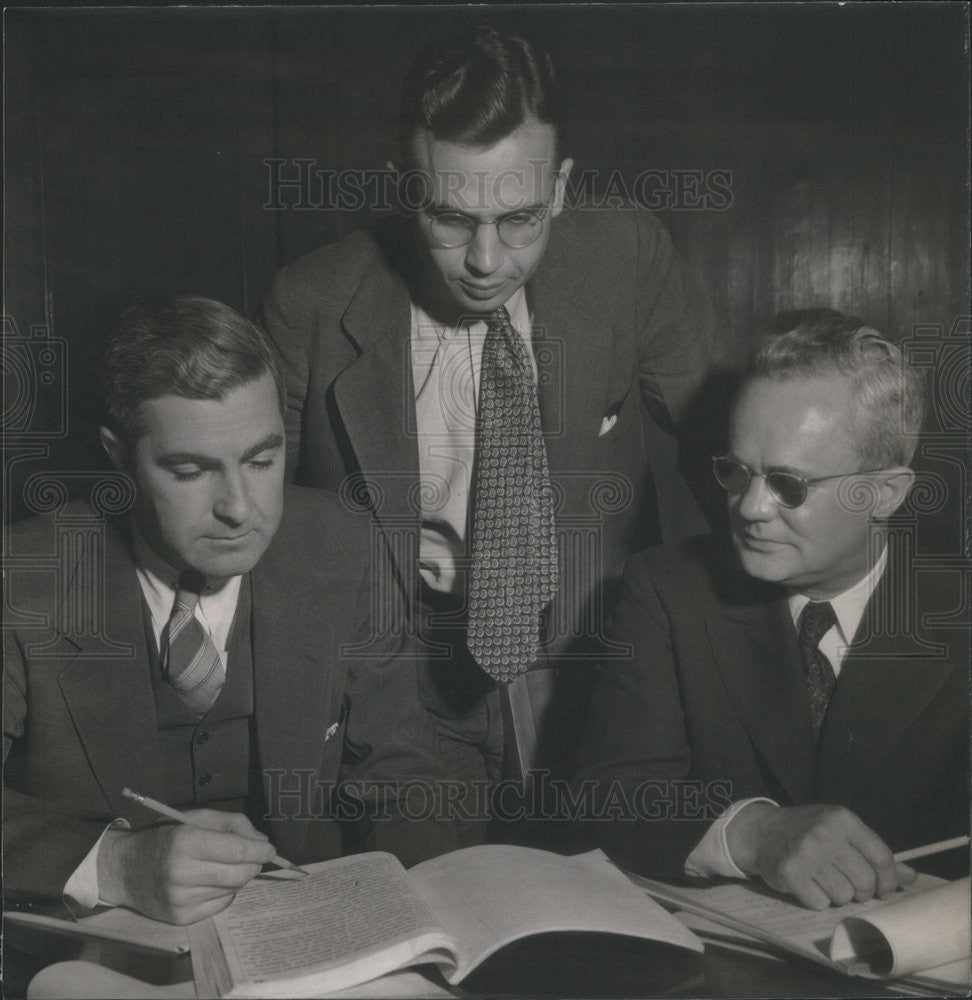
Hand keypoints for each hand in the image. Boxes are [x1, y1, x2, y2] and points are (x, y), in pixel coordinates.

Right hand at [97, 810, 276, 923]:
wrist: (125, 869)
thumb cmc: (165, 837)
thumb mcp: (196, 818)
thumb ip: (232, 824)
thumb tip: (262, 842)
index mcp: (185, 842)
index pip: (236, 850)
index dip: (259, 850)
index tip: (270, 849)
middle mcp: (181, 873)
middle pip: (240, 874)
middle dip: (254, 864)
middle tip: (253, 856)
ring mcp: (181, 899)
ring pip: (233, 889)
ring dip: (238, 876)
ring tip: (223, 865)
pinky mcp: (181, 918)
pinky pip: (221, 904)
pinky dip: (224, 891)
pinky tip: (210, 881)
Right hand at [725, 802, 916, 908]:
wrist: (762, 831)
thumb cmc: (808, 831)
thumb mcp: (841, 831)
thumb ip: (873, 852)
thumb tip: (910, 876)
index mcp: (842, 819)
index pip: (882, 858)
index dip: (888, 880)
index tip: (883, 888)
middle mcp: (825, 834)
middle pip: (865, 882)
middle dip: (861, 891)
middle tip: (848, 884)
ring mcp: (806, 854)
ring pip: (844, 896)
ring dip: (837, 896)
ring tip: (824, 880)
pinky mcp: (790, 873)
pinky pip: (820, 904)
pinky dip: (816, 900)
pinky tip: (807, 884)